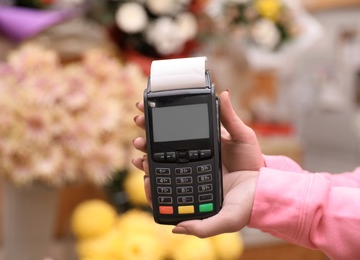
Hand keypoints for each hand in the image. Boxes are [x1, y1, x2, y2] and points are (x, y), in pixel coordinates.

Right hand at [131, 90, 263, 236]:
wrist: (255, 189)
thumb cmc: (250, 162)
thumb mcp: (242, 136)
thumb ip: (230, 117)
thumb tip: (223, 93)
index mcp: (201, 139)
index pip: (175, 125)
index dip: (159, 116)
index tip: (144, 107)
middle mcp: (191, 153)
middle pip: (162, 141)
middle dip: (146, 132)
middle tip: (139, 124)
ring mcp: (188, 170)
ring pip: (159, 161)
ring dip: (144, 154)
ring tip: (139, 150)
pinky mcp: (187, 187)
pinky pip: (166, 182)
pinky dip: (152, 178)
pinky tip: (145, 175)